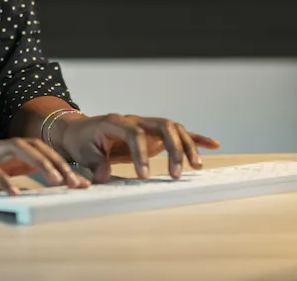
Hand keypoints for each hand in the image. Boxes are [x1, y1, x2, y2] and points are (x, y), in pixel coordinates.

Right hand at [0, 138, 90, 195]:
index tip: (79, 181)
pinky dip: (4, 180)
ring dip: (39, 164)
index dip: (60, 162)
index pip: (39, 149)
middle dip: (58, 163)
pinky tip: (15, 193)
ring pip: (17, 150)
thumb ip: (11, 168)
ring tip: (55, 182)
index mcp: (3, 149)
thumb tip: (38, 174)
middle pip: (34, 146)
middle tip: (75, 183)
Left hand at [57, 114, 220, 183]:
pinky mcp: (155, 134)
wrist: (82, 131)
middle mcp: (136, 119)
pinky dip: (196, 138)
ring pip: (174, 129)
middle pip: (163, 125)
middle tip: (176, 174)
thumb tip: (104, 176)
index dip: (141, 153)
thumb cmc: (82, 141)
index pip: (135, 133)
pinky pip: (179, 133)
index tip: (144, 176)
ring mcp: (147, 124)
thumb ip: (94, 164)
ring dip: (187, 146)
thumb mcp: (83, 153)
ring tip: (196, 167)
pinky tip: (214, 145)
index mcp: (116, 121)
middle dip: (173, 148)